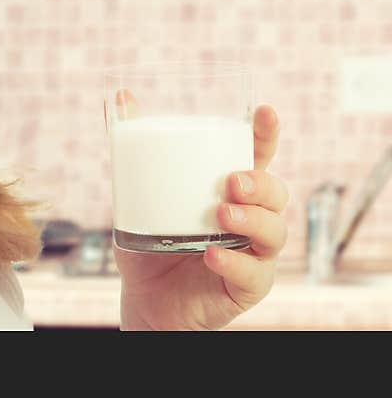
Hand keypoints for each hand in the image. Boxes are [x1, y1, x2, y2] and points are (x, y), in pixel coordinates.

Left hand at [113, 103, 288, 329]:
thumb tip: (121, 98)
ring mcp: (254, 253)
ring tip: (221, 212)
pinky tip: (212, 255)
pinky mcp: (248, 287)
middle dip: (260, 183)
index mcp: (232, 191)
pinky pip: (254, 275)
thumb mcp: (137, 195)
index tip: (264, 112)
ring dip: (253, 219)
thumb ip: (132, 150)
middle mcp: (251, 218)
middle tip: (231, 181)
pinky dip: (234, 264)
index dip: (266, 135)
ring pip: (275, 231)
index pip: (258, 157)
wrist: (144, 299)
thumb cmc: (151, 242)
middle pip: (276, 192)